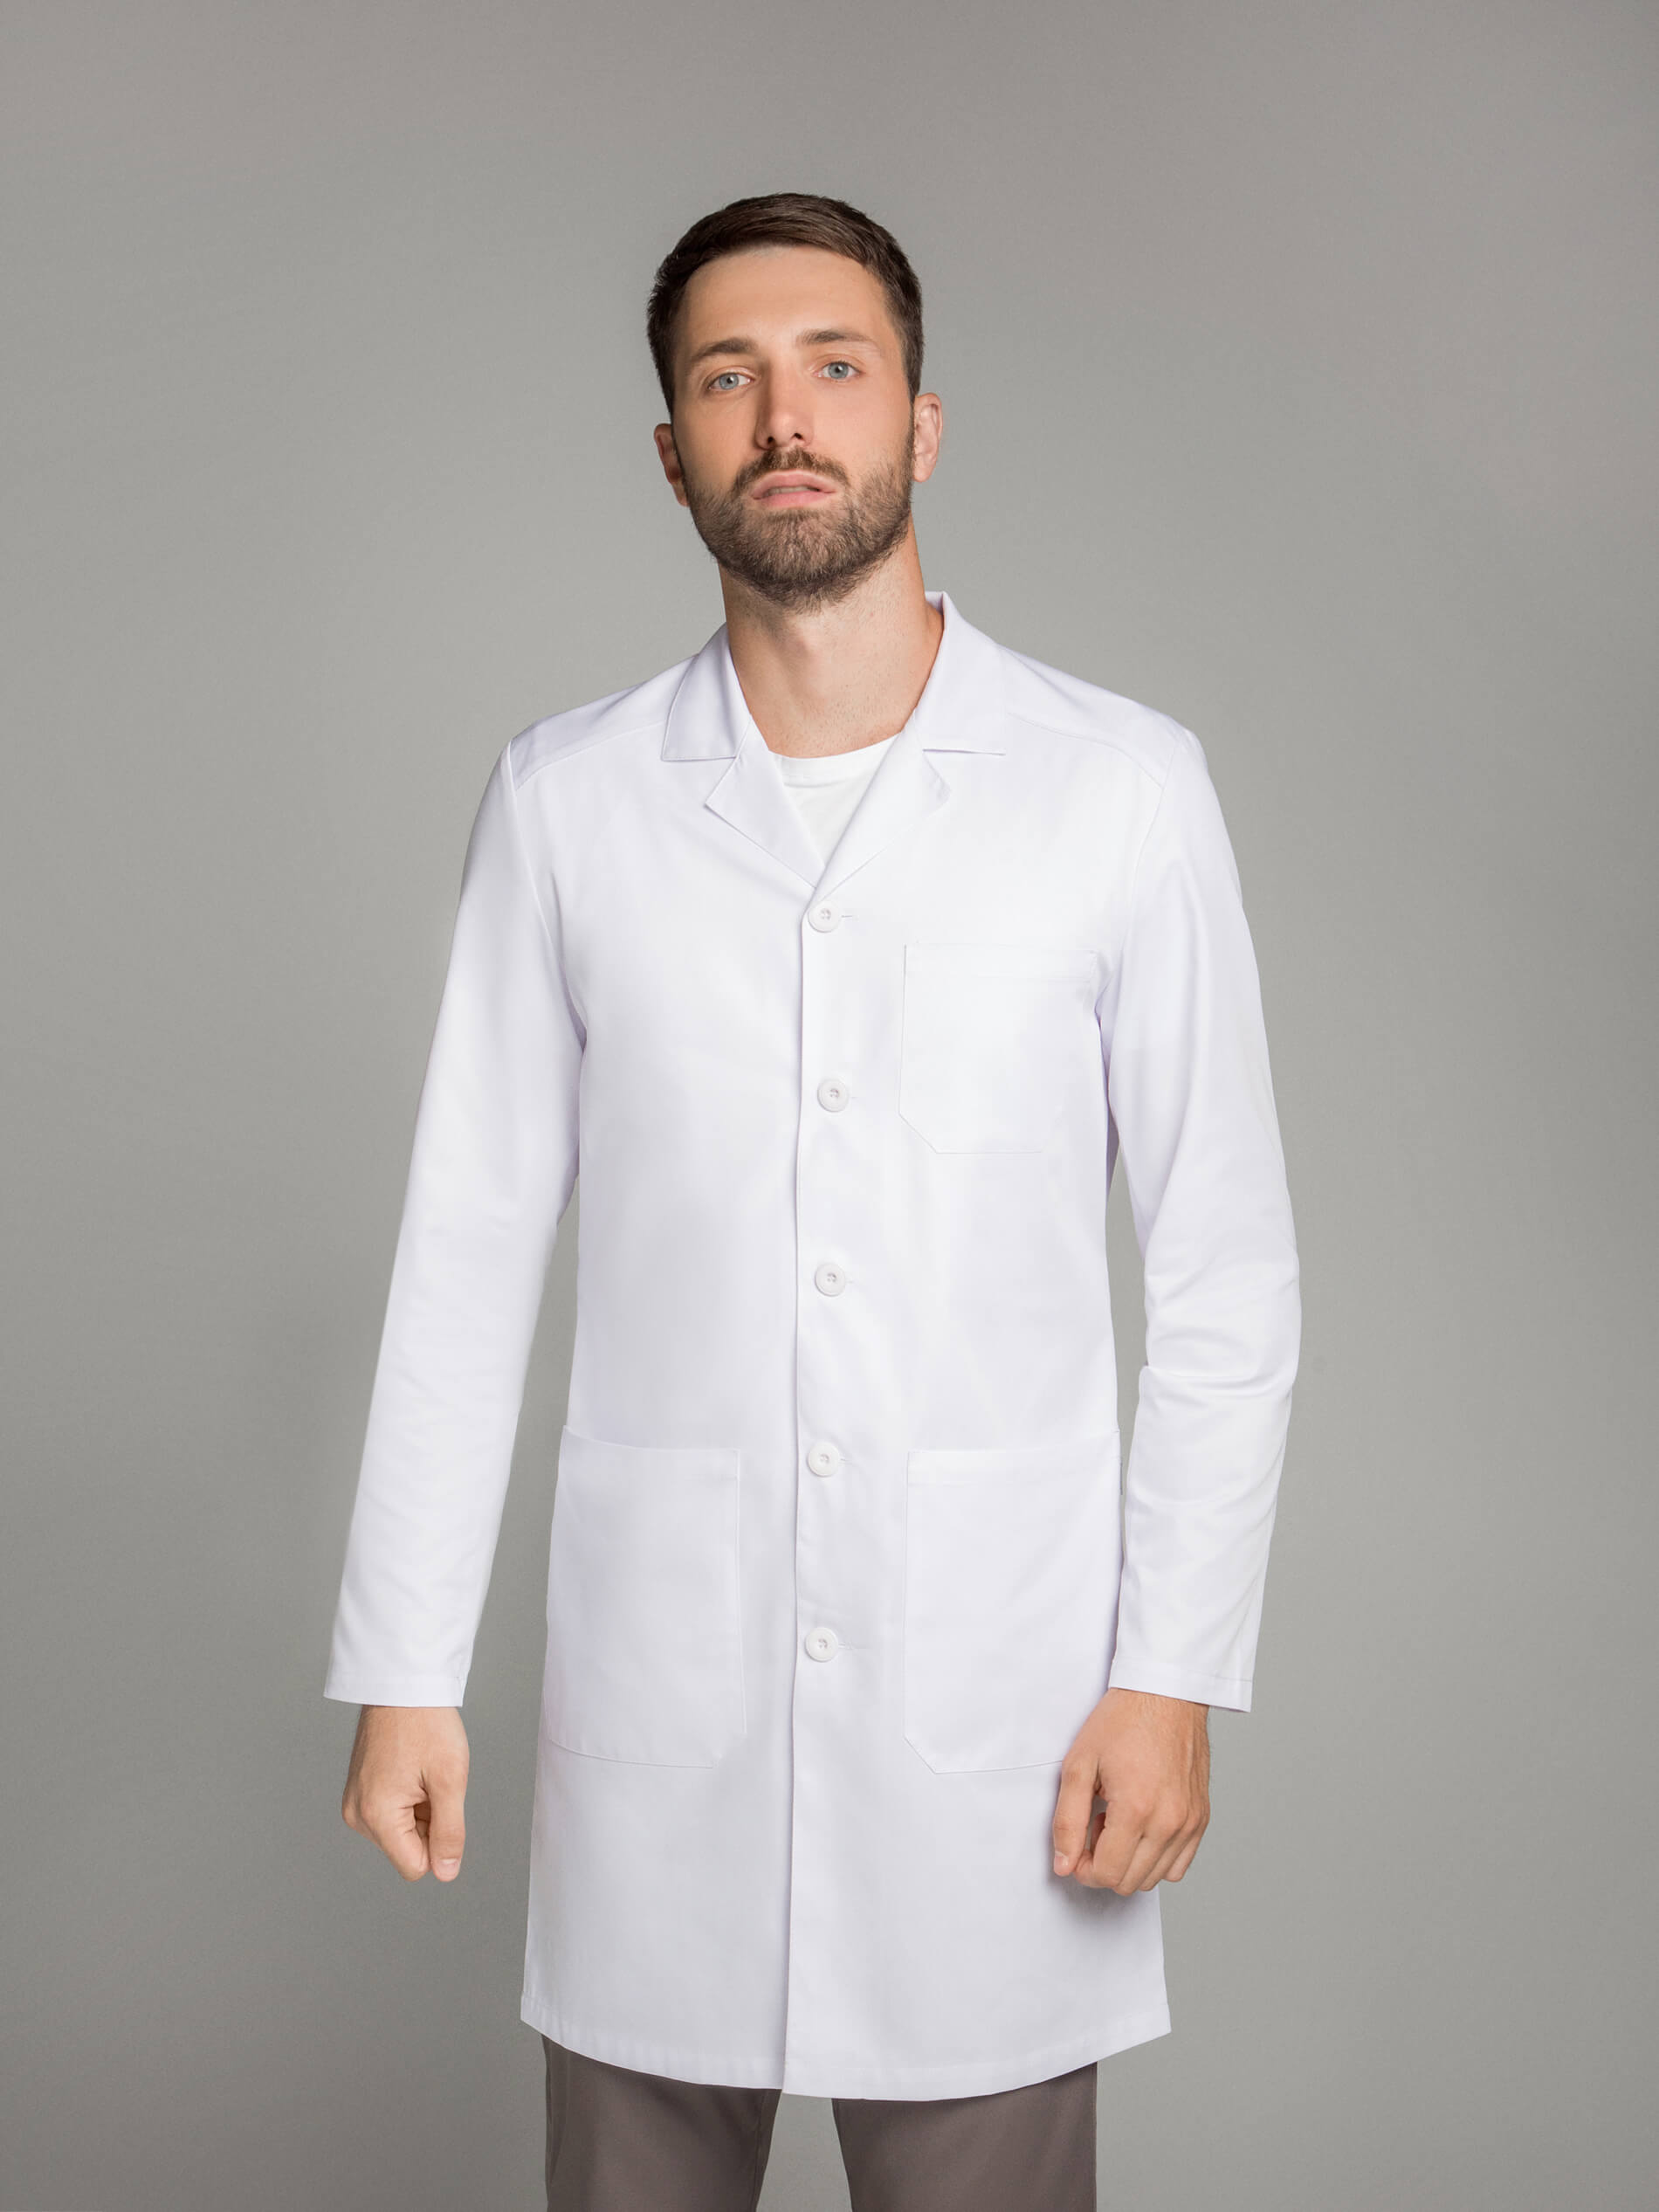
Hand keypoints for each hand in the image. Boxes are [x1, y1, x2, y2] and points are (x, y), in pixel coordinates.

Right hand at [341, 1705, 469, 1881]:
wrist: (403, 1684)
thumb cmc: (427, 1723)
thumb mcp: (450, 1779)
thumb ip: (449, 1832)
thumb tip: (446, 1873)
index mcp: (376, 1815)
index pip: (415, 1867)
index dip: (439, 1844)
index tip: (443, 1804)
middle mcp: (357, 1815)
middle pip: (407, 1849)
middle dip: (428, 1821)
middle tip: (431, 1779)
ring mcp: (355, 1802)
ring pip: (400, 1831)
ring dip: (419, 1808)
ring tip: (420, 1770)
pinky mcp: (358, 1791)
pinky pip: (389, 1813)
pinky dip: (407, 1797)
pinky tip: (410, 1767)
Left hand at [1050, 1687, 1209, 1893]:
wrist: (1165, 1694)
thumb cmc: (1123, 1721)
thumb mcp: (1078, 1764)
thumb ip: (1067, 1821)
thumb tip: (1064, 1864)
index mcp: (1136, 1809)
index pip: (1107, 1874)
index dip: (1083, 1868)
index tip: (1077, 1846)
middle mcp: (1169, 1822)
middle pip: (1130, 1882)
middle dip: (1104, 1864)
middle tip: (1097, 1825)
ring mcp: (1189, 1822)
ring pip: (1155, 1878)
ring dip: (1130, 1861)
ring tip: (1120, 1821)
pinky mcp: (1201, 1818)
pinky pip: (1179, 1865)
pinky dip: (1157, 1859)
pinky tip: (1142, 1827)